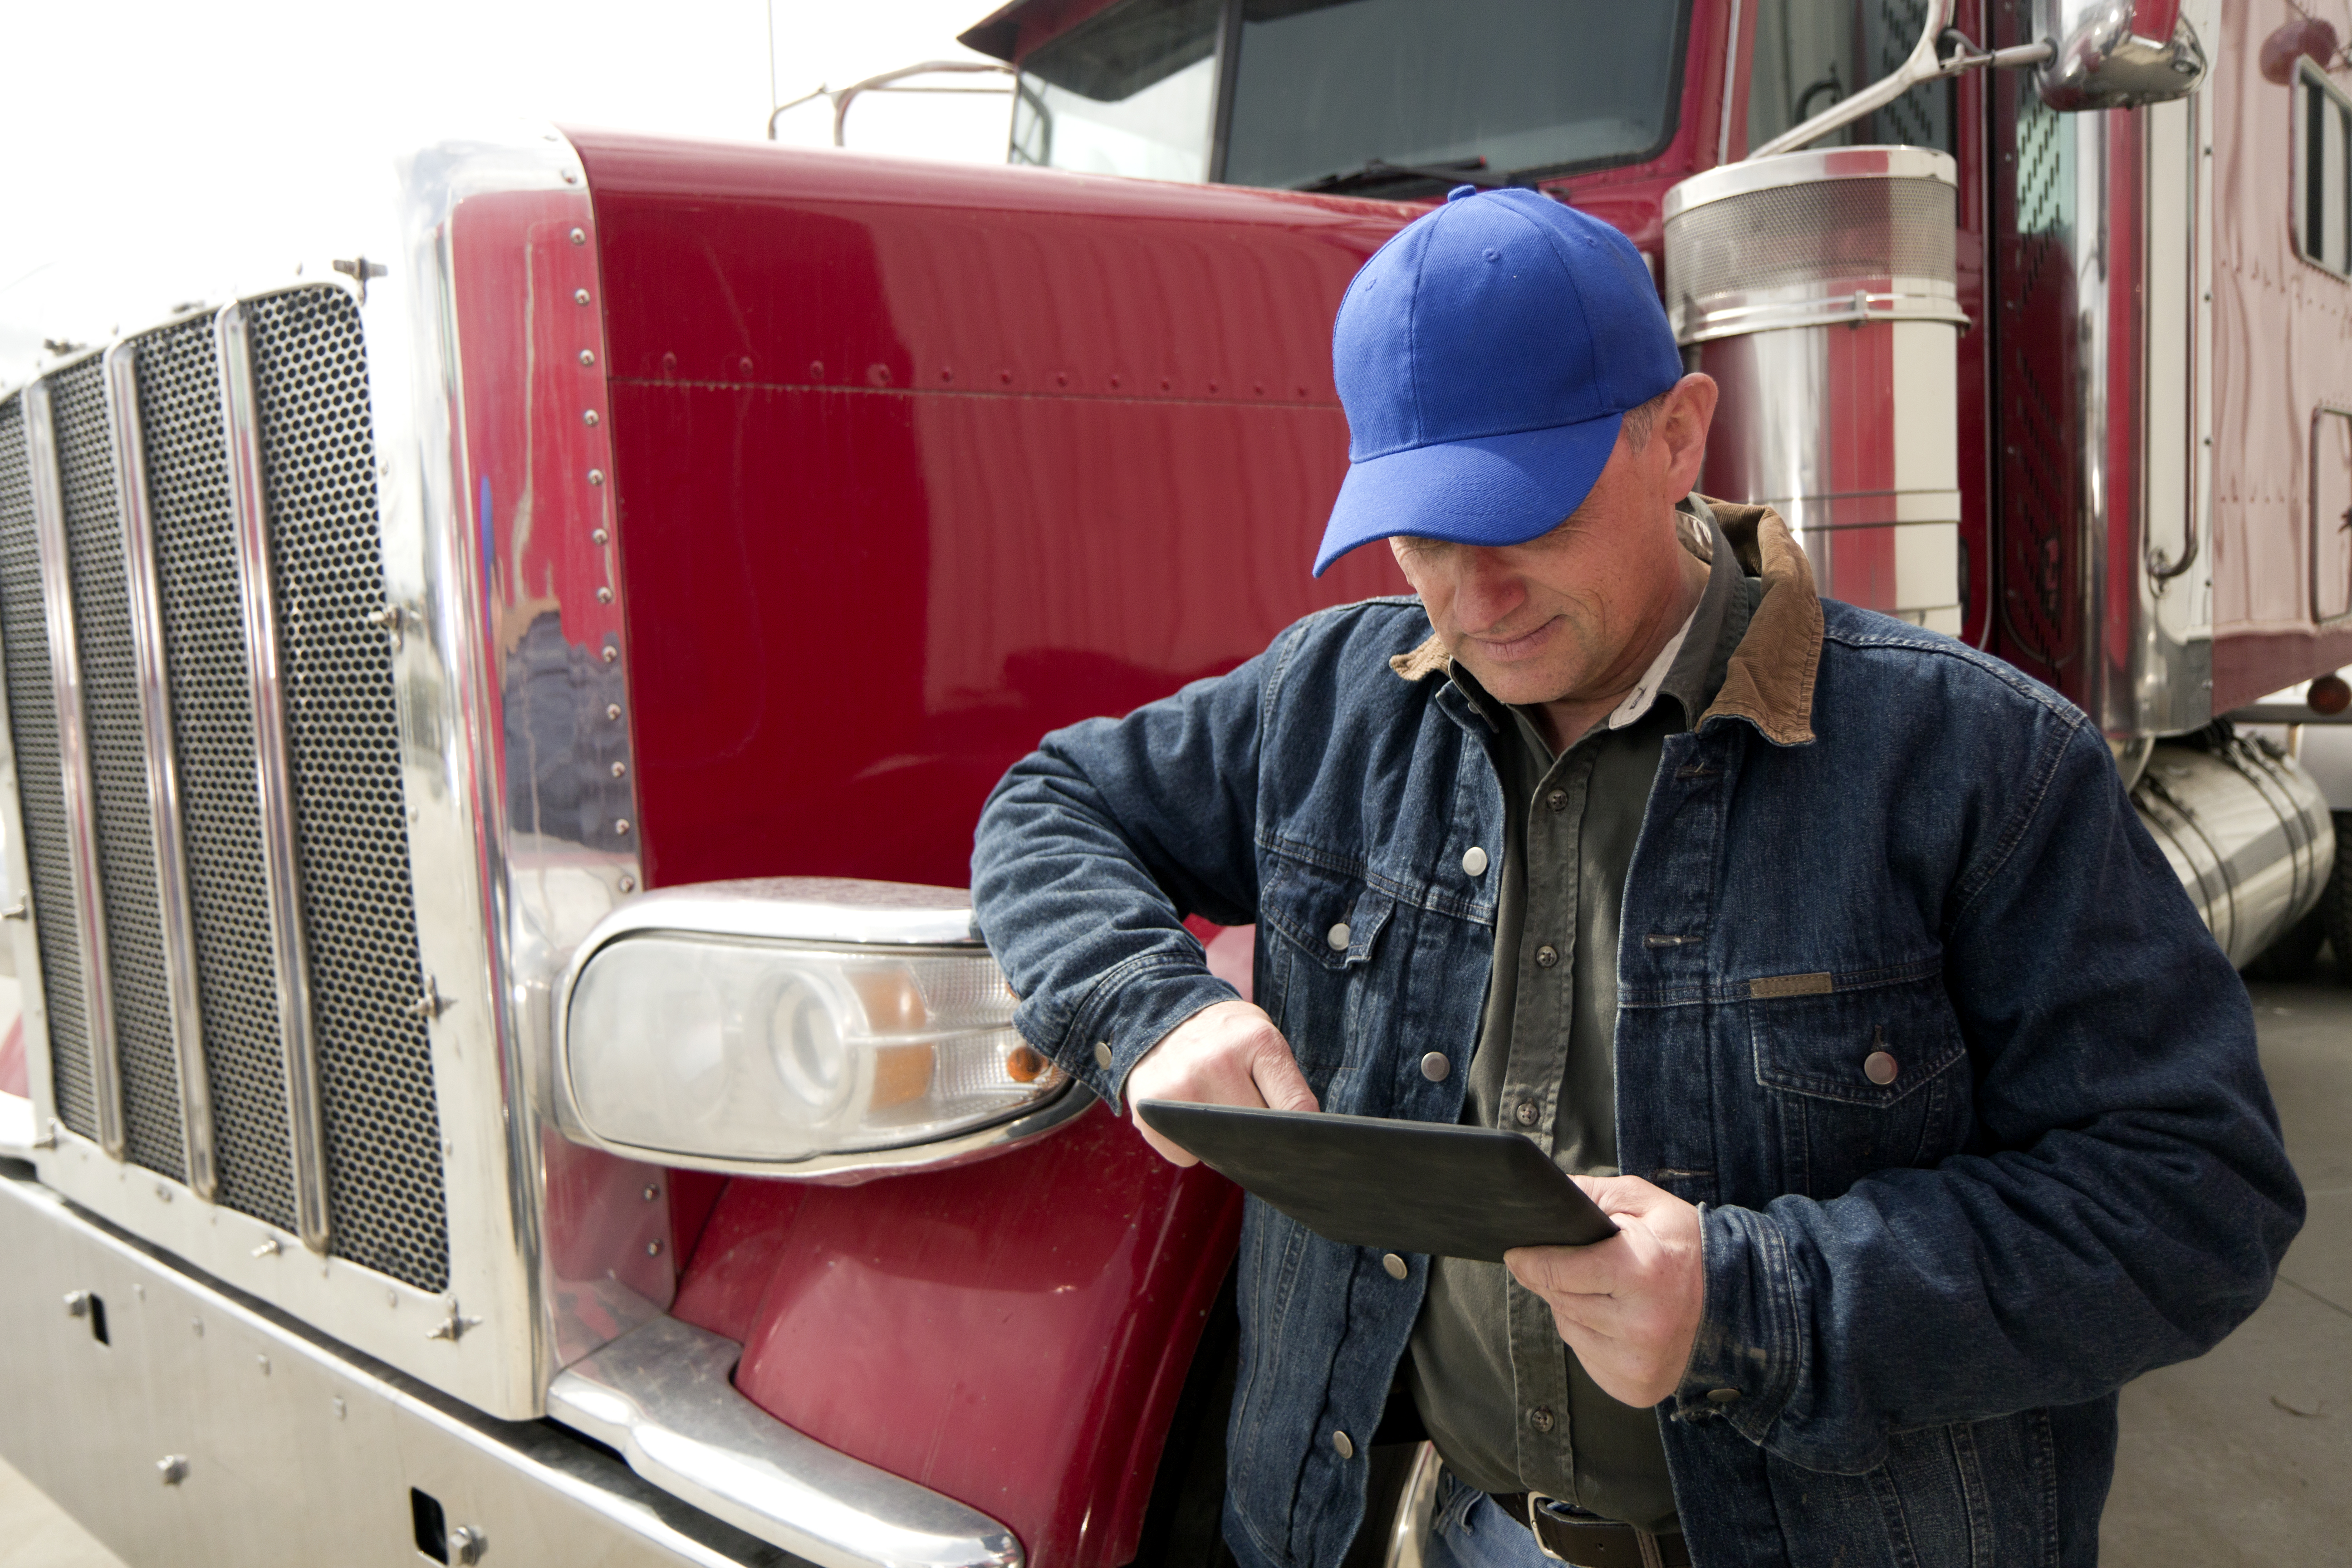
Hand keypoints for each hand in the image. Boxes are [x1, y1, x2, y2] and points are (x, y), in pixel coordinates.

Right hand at [1123, 999, 1318, 1165]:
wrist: (1160, 1015)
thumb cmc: (1224, 1035)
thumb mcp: (1262, 1037)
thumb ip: (1283, 1081)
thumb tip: (1301, 1144)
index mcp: (1255, 1040)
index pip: (1295, 1108)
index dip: (1302, 1133)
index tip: (1302, 1142)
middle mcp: (1216, 1062)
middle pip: (1258, 1135)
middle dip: (1261, 1139)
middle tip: (1254, 1124)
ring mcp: (1179, 1088)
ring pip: (1221, 1152)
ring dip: (1225, 1146)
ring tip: (1218, 1112)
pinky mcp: (1149, 1110)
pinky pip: (1185, 1156)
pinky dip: (1190, 1148)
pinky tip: (1187, 1117)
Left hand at [1504, 1174, 1705, 1407]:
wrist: (1741, 1301)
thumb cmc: (1686, 1246)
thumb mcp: (1645, 1203)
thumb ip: (1591, 1195)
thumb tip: (1542, 1201)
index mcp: (1642, 1273)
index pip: (1557, 1271)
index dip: (1530, 1259)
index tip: (1516, 1253)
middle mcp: (1640, 1326)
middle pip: (1559, 1300)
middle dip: (1559, 1279)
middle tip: (1581, 1265)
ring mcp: (1639, 1364)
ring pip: (1569, 1329)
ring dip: (1574, 1308)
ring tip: (1608, 1291)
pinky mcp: (1637, 1389)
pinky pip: (1586, 1358)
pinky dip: (1592, 1337)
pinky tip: (1618, 1321)